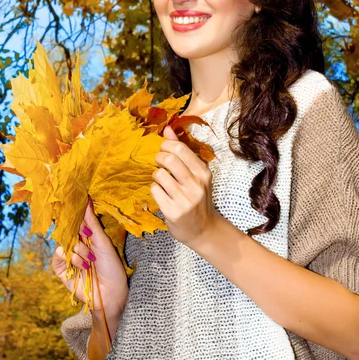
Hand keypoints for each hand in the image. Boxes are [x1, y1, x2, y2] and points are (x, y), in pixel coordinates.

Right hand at [52, 199, 128, 314]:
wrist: (111, 293)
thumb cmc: (112, 266)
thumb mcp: (103, 242)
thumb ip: (92, 222)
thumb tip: (87, 200)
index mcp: (87, 235)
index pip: (76, 220)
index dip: (77, 216)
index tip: (80, 212)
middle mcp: (76, 244)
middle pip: (67, 229)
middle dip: (79, 233)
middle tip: (89, 238)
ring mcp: (68, 256)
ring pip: (63, 242)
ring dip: (78, 249)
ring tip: (90, 259)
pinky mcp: (61, 269)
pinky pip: (58, 256)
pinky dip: (71, 258)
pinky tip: (82, 265)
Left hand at [150, 125, 217, 246]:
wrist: (203, 230)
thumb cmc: (198, 198)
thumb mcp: (196, 174)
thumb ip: (182, 151)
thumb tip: (167, 129)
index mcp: (203, 172)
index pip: (180, 149)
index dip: (166, 145)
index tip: (163, 149)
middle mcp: (196, 185)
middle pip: (169, 159)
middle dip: (159, 158)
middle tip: (160, 163)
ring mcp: (185, 199)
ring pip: (159, 175)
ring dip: (156, 175)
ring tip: (161, 180)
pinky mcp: (173, 212)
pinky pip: (155, 191)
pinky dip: (155, 189)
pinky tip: (161, 194)